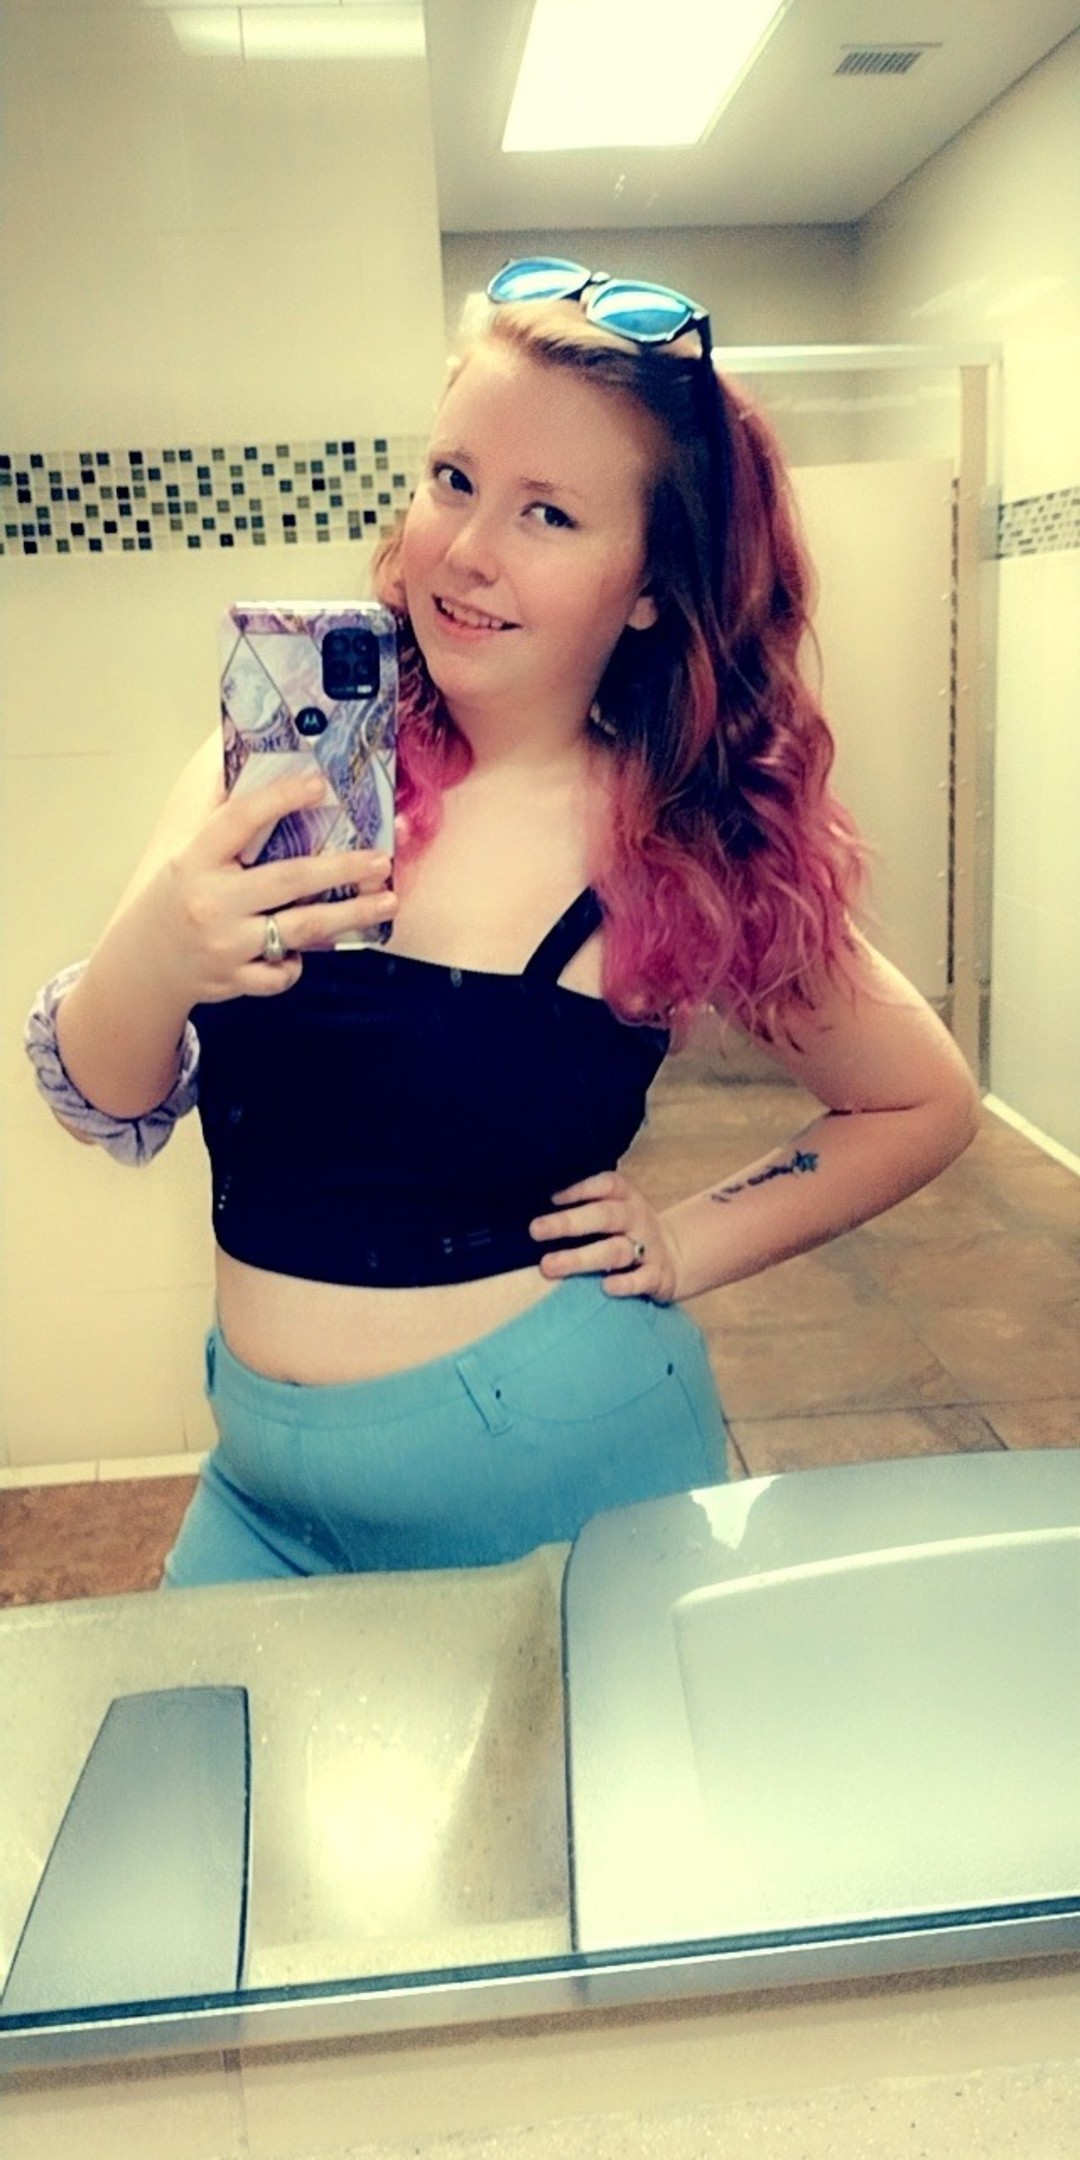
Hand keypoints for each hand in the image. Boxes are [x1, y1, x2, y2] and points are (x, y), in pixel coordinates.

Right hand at [145, 766, 397, 1006]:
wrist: (145, 962)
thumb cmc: (177, 894)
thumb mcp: (185, 849)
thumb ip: (219, 809)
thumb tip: (249, 754)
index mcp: (195, 859)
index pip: (240, 819)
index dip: (280, 798)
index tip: (320, 783)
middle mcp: (211, 901)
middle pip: (289, 878)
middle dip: (342, 867)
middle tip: (381, 859)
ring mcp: (224, 944)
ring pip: (301, 928)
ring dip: (351, 914)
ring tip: (388, 901)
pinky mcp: (235, 980)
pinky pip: (284, 973)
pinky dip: (299, 962)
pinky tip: (309, 949)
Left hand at [529, 1171, 680, 1301]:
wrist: (677, 1257)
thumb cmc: (629, 1232)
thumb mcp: (616, 1211)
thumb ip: (586, 1208)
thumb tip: (534, 1207)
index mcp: (626, 1199)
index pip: (607, 1184)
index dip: (580, 1188)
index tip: (550, 1198)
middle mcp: (637, 1220)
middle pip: (605, 1216)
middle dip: (569, 1223)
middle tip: (535, 1230)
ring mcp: (649, 1248)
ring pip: (615, 1251)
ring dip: (581, 1258)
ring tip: (549, 1265)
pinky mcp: (658, 1276)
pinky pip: (643, 1279)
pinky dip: (626, 1283)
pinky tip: (605, 1287)